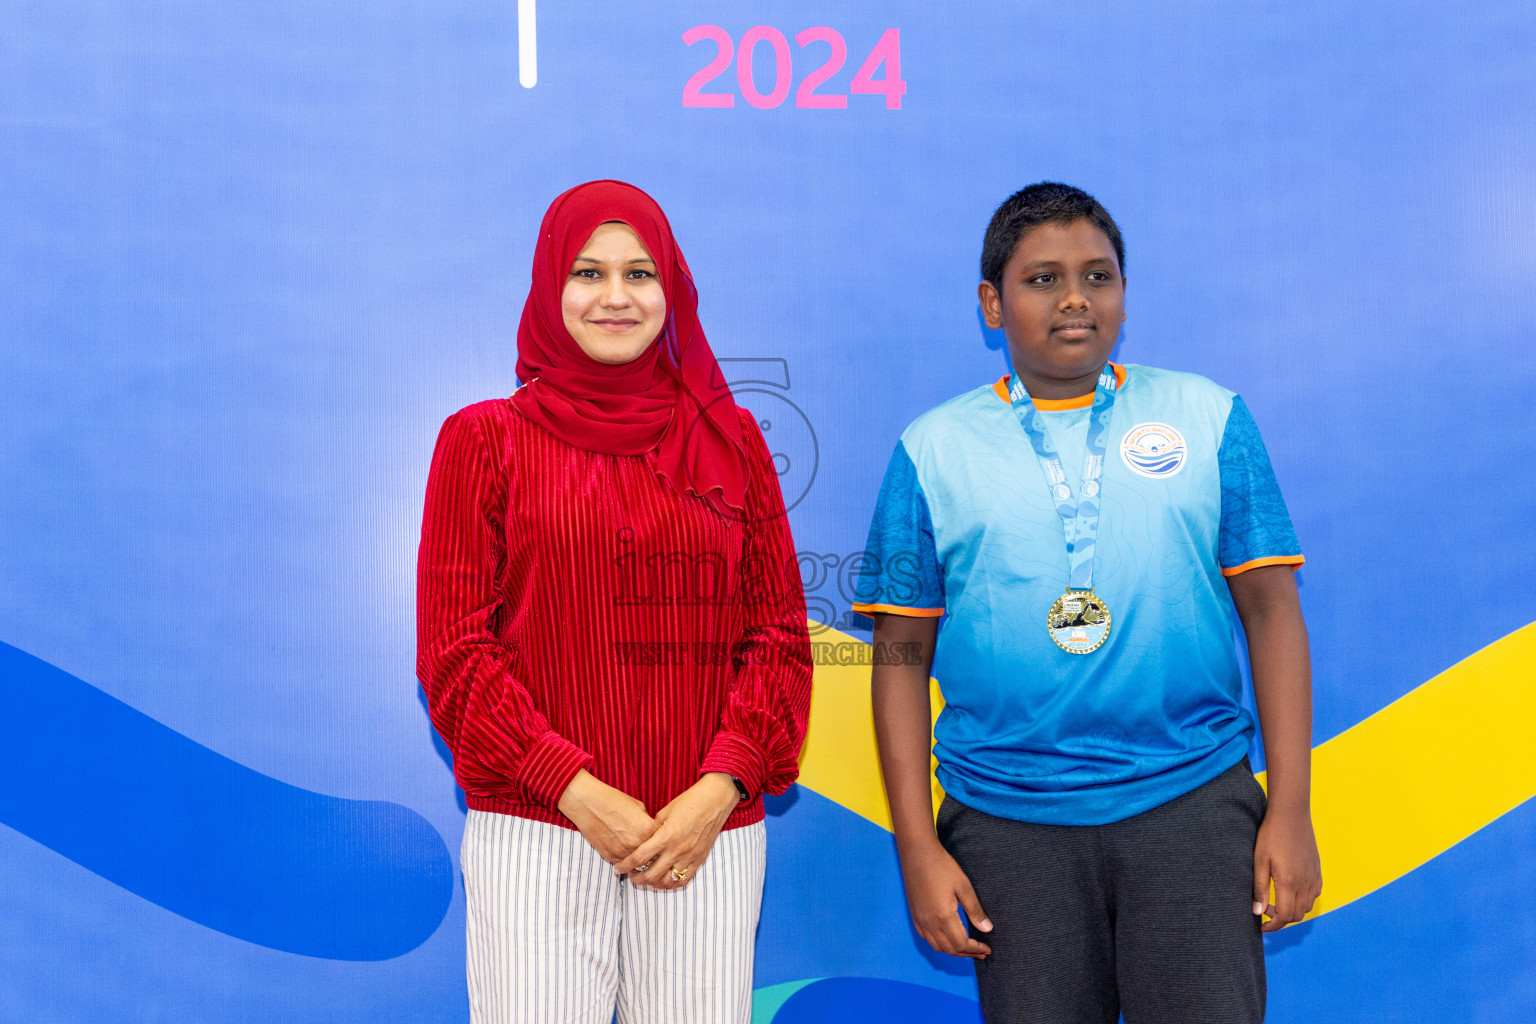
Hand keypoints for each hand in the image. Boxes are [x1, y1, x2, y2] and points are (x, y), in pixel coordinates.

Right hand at [557, 770, 657, 864]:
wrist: (588, 803)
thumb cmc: (613, 800)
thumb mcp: (638, 806)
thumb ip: (647, 822)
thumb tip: (653, 832)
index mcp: (647, 828)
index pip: (663, 843)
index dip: (663, 843)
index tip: (662, 843)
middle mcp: (637, 843)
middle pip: (653, 858)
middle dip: (654, 857)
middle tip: (653, 855)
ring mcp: (623, 852)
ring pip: (638, 866)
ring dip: (640, 863)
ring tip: (640, 858)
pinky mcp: (610, 857)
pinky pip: (623, 865)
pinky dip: (626, 862)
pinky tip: (625, 855)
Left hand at [613, 773, 740, 889]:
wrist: (715, 800)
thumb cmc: (688, 802)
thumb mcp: (665, 813)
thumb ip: (652, 830)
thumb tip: (639, 843)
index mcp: (666, 835)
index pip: (639, 857)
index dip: (625, 866)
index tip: (618, 868)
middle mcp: (677, 849)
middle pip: (651, 875)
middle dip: (636, 878)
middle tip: (630, 875)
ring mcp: (690, 856)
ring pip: (666, 881)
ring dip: (652, 884)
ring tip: (645, 879)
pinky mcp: (699, 860)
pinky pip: (683, 880)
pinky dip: (670, 884)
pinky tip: (662, 881)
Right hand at [899, 838, 992, 957]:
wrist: (918, 854)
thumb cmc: (942, 867)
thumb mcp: (964, 887)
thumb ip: (975, 910)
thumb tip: (987, 929)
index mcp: (944, 917)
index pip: (962, 943)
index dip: (976, 948)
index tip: (987, 949)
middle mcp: (929, 923)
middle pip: (950, 949)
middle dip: (967, 953)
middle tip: (981, 951)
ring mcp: (920, 920)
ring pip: (937, 947)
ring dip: (953, 951)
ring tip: (967, 948)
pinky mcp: (914, 915)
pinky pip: (926, 938)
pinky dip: (939, 944)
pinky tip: (948, 938)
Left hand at [1253, 803, 1322, 931]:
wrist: (1291, 814)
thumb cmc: (1271, 835)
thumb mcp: (1260, 861)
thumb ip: (1259, 888)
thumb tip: (1257, 912)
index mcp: (1289, 882)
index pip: (1284, 916)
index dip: (1273, 925)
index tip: (1261, 926)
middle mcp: (1305, 883)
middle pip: (1297, 915)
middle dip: (1281, 919)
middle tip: (1265, 910)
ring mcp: (1314, 877)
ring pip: (1307, 907)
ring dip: (1292, 911)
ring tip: (1275, 901)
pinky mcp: (1318, 871)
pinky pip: (1314, 895)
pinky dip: (1303, 901)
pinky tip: (1290, 891)